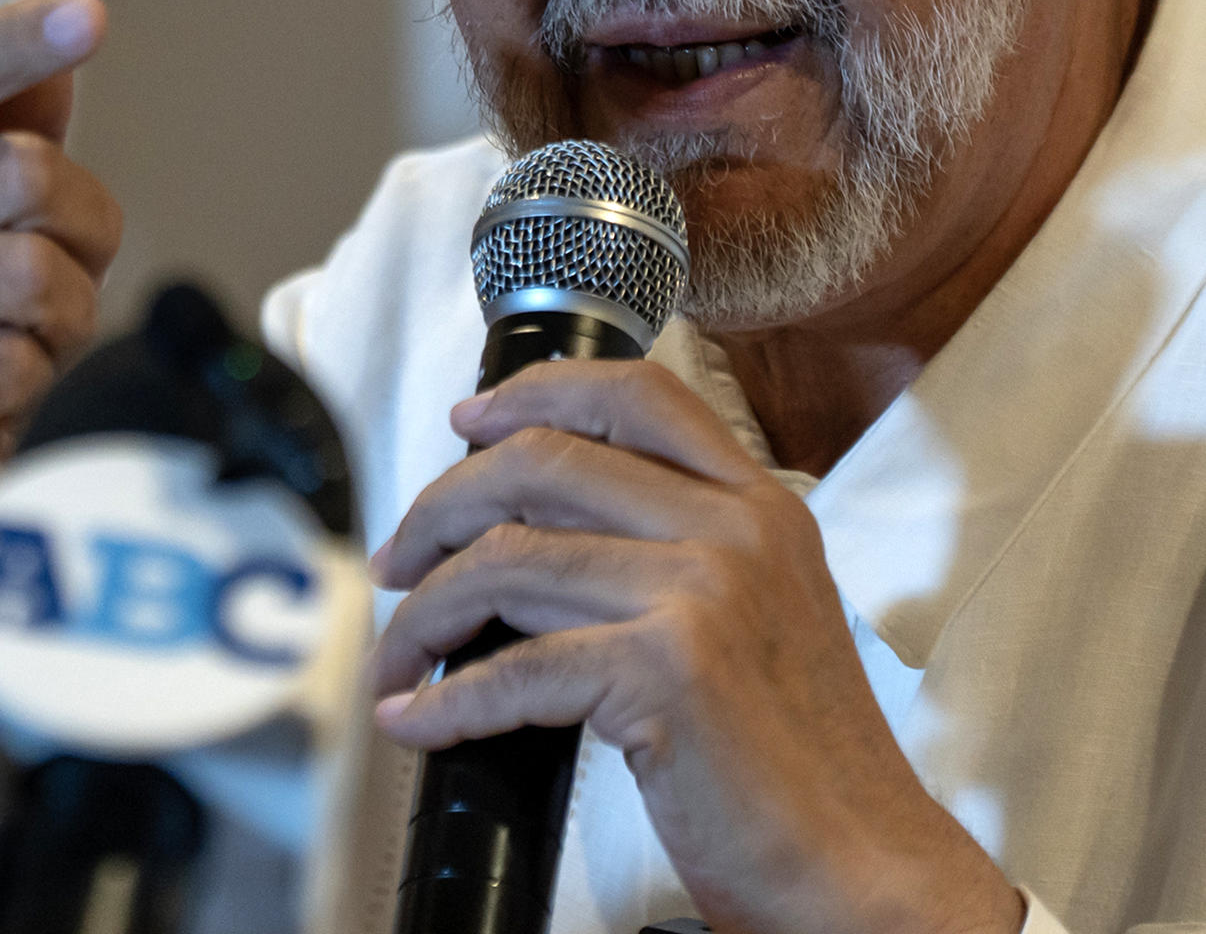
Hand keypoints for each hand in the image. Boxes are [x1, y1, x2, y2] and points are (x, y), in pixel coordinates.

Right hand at [0, 0, 118, 570]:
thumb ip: (1, 141)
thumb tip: (52, 64)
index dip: (9, 42)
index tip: (89, 16)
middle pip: (21, 174)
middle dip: (78, 237)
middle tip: (49, 288)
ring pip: (27, 271)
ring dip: (57, 321)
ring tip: (12, 350)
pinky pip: (9, 359)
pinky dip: (26, 384)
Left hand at [371, 360, 1024, 933]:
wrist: (865, 867)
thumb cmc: (801, 760)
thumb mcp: (762, 611)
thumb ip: (680, 547)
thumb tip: (538, 526)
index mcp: (761, 503)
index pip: (637, 394)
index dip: (535, 393)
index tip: (469, 424)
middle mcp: (736, 528)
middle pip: (544, 462)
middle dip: (443, 506)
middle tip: (402, 557)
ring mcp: (704, 591)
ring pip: (510, 559)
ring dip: (425, 611)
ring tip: (396, 654)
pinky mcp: (669, 671)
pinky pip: (516, 669)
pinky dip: (446, 700)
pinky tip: (418, 720)